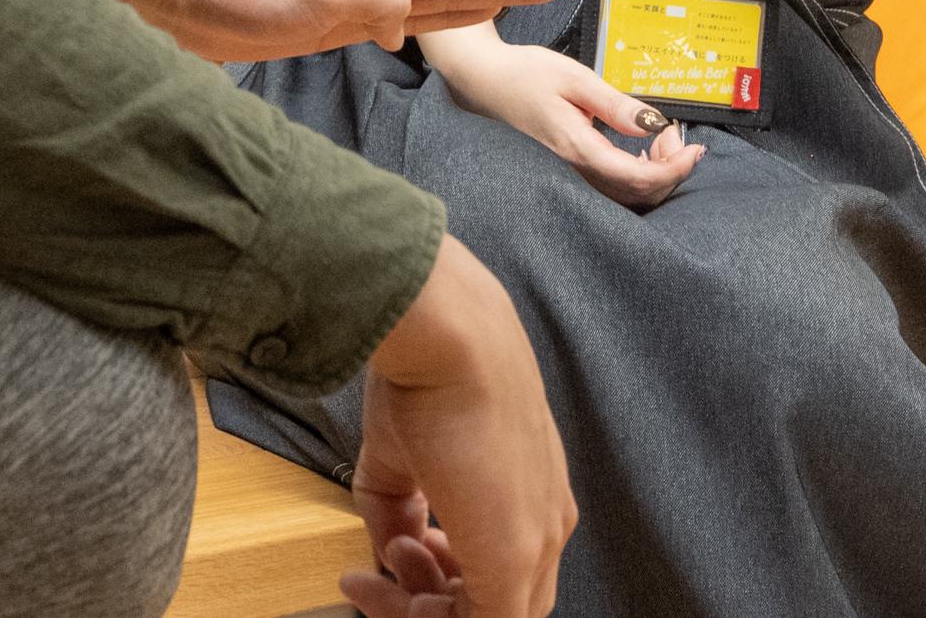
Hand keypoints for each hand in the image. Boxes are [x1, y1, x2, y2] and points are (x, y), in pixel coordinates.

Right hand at [349, 241, 573, 617]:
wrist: (449, 335)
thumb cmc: (432, 371)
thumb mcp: (404, 453)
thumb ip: (398, 510)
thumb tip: (389, 546)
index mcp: (534, 498)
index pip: (497, 574)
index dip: (435, 580)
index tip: (386, 555)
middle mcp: (547, 525)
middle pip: (496, 606)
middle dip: (427, 600)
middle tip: (380, 570)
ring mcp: (537, 541)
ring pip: (491, 617)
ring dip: (422, 607)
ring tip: (379, 561)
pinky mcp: (514, 556)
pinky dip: (425, 615)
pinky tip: (383, 570)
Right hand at [421, 28, 702, 211]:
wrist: (483, 80)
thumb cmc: (526, 74)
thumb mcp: (575, 79)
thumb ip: (616, 105)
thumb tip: (654, 125)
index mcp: (578, 149)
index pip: (639, 178)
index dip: (674, 168)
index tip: (694, 147)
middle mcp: (575, 171)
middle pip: (637, 193)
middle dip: (669, 167)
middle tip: (675, 133)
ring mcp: (570, 174)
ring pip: (626, 193)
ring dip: (654, 170)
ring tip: (661, 136)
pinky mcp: (568, 170)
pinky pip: (612, 185)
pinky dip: (636, 171)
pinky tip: (639, 147)